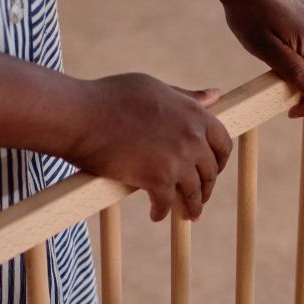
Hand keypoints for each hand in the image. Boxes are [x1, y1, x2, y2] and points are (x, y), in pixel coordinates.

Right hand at [65, 74, 231, 221]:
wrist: (81, 116)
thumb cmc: (110, 98)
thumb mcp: (154, 88)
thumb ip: (185, 97)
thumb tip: (215, 96)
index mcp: (193, 113)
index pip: (222, 142)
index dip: (219, 160)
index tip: (212, 170)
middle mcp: (192, 137)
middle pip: (209, 170)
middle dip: (206, 186)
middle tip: (198, 196)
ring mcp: (177, 160)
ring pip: (193, 192)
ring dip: (191, 205)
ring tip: (188, 214)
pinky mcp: (158, 180)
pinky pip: (167, 204)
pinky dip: (162, 212)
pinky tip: (156, 215)